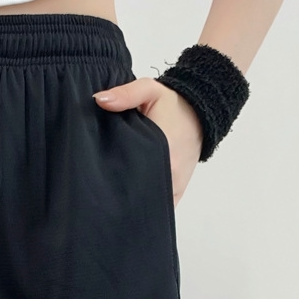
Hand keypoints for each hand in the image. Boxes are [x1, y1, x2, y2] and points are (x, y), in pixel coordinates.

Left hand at [93, 77, 202, 205]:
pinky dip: (145, 206)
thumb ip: (126, 94)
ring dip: (131, 202)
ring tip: (111, 198)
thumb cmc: (174, 104)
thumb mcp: (149, 90)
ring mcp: (174, 187)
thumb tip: (100, 100)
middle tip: (98, 189)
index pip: (130, 176)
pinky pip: (158, 207)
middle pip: (137, 194)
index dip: (111, 180)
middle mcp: (170, 175)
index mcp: (162, 152)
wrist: (202, 112)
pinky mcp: (176, 192)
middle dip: (118, 193)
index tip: (95, 179)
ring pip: (147, 204)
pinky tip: (128, 204)